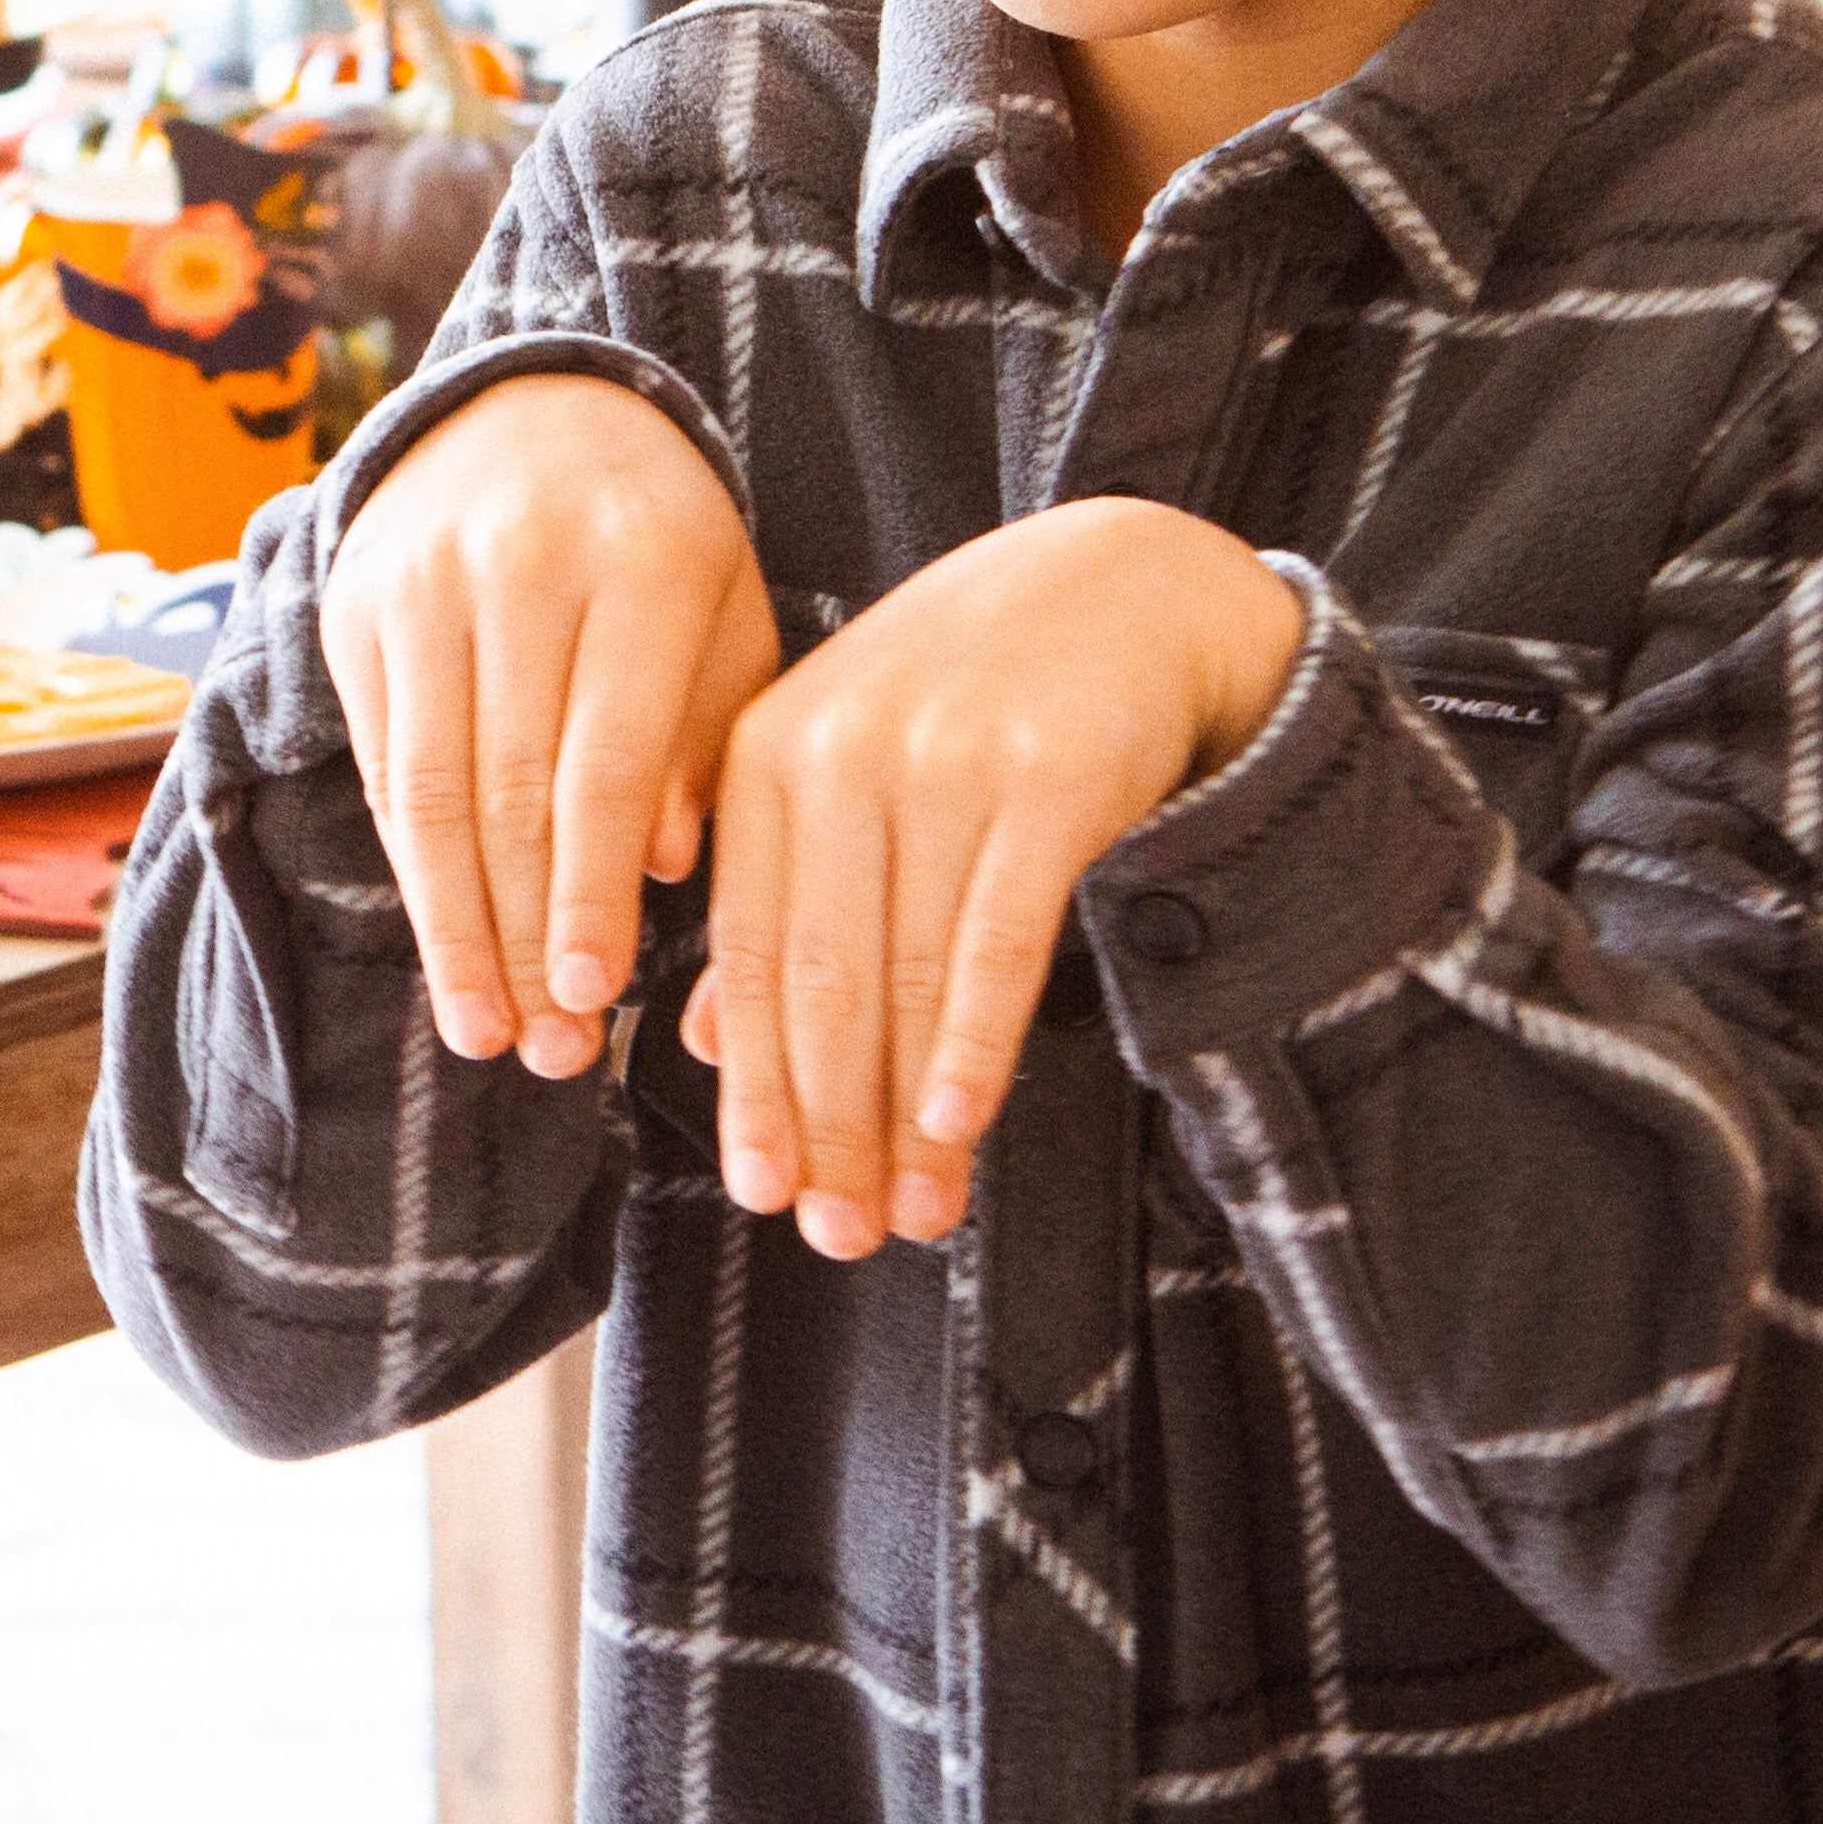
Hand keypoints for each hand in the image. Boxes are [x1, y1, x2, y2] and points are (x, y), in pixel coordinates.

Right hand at [320, 372, 778, 1078]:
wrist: (536, 410)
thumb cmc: (662, 547)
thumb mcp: (724, 622)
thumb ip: (707, 741)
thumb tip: (663, 869)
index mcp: (642, 565)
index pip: (605, 762)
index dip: (592, 892)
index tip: (593, 999)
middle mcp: (520, 564)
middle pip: (509, 789)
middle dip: (525, 937)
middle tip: (547, 1053)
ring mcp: (422, 581)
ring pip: (432, 788)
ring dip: (456, 927)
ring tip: (485, 1028)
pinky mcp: (355, 604)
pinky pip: (383, 761)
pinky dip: (416, 864)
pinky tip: (448, 942)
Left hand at [681, 500, 1303, 1258]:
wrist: (1123, 585)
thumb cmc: (970, 699)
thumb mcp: (849, 773)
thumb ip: (779, 895)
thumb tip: (699, 1044)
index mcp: (763, 756)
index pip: (746, 955)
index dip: (754, 1087)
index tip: (762, 1195)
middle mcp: (834, 752)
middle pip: (814, 979)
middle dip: (823, 1125)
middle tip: (837, 1238)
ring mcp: (940, 759)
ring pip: (903, 974)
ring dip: (901, 1116)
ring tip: (913, 1218)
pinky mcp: (1045, 773)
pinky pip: (997, 935)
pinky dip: (971, 1039)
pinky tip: (959, 1126)